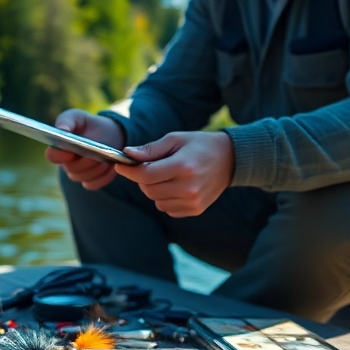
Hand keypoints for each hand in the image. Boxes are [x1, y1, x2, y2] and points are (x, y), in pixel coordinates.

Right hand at [44, 109, 126, 190]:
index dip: (60, 156)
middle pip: (71, 169)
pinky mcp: (91, 181)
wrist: (108, 134)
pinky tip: (111, 167)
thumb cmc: (88, 124)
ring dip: (96, 168)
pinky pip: (94, 184)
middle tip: (96, 153)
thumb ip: (66, 120)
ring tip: (106, 159)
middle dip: (84, 162)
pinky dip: (103, 176)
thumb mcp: (77, 117)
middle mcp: (66, 164)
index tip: (70, 151)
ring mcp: (79, 174)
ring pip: (83, 177)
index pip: (52, 156)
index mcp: (59, 148)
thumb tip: (61, 129)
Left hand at [115, 131, 234, 216]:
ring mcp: (193, 201)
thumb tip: (127, 154)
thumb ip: (150, 149)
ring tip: (168, 175)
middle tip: (150, 167)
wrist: (229, 160)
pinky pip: (167, 208)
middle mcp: (189, 187)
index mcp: (183, 166)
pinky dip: (165, 198)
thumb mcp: (175, 139)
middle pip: (148, 189)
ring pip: (156, 201)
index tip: (120, 165)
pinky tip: (176, 186)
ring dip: (154, 189)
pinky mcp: (195, 210)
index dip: (129, 171)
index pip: (146, 175)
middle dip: (143, 178)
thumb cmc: (199, 145)